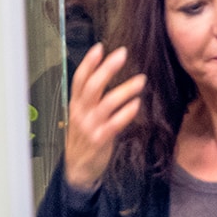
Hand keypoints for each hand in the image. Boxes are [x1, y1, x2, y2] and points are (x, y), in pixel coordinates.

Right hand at [63, 43, 145, 193]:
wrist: (77, 169)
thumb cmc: (83, 139)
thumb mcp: (81, 116)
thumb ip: (90, 99)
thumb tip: (103, 76)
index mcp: (76, 105)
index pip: (79, 79)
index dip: (88, 63)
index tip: (100, 47)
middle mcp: (81, 113)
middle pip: (92, 86)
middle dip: (107, 68)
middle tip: (122, 54)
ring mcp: (90, 126)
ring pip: (107, 103)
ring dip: (125, 89)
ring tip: (141, 80)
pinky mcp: (100, 139)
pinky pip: (114, 124)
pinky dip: (126, 113)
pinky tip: (136, 104)